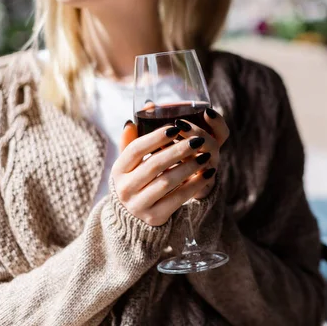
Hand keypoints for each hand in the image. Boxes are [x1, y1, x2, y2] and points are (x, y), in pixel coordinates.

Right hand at [112, 108, 228, 226]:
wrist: (133, 220)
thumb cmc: (138, 181)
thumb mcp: (132, 163)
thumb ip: (138, 136)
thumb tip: (148, 105)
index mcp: (118, 170)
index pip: (134, 149)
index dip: (155, 137)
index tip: (175, 127)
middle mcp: (124, 188)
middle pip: (153, 165)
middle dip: (178, 151)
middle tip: (197, 141)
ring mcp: (138, 205)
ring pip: (166, 182)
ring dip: (189, 167)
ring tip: (206, 156)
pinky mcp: (154, 217)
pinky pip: (178, 199)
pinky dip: (195, 185)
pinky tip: (208, 174)